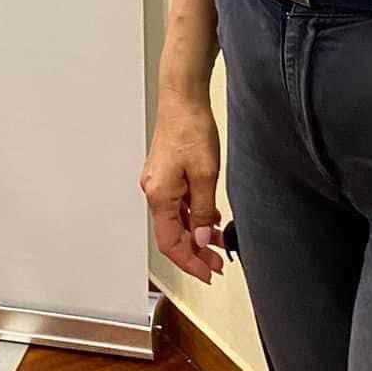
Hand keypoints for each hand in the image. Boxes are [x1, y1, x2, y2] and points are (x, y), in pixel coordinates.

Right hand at [141, 86, 223, 284]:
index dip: (189, 262)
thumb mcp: (205, 174)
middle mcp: (154, 191)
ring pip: (175, 220)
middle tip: (216, 264)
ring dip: (195, 234)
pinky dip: (193, 216)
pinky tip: (210, 218)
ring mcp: (158, 182)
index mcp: (160, 195)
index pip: (170, 242)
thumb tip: (201, 237)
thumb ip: (203, 209)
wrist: (182, 98)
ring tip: (217, 245)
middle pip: (171, 234)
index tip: (207, 273)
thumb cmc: (190, 127)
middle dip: (194, 252)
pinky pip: (178, 204)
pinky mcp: (166, 173)